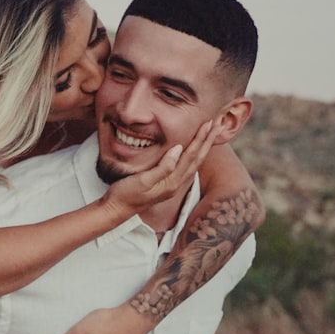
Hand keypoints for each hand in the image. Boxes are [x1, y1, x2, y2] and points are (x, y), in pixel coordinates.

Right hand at [100, 120, 221, 217]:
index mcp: (172, 182)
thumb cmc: (126, 194)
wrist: (117, 209)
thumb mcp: (143, 180)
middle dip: (207, 142)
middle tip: (217, 125)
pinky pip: (185, 168)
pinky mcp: (166, 185)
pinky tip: (193, 152)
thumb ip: (162, 167)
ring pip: (193, 164)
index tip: (207, 124)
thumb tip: (178, 149)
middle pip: (196, 160)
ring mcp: (171, 186)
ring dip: (202, 149)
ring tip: (209, 136)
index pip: (190, 156)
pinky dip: (193, 156)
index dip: (199, 139)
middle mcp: (175, 184)